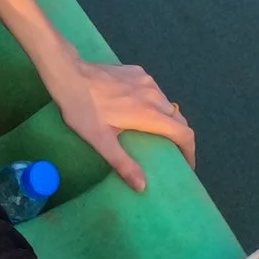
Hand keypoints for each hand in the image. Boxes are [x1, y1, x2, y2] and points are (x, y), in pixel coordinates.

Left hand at [39, 54, 195, 190]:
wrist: (67, 72)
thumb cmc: (82, 108)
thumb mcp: (100, 140)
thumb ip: (123, 163)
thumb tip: (143, 187)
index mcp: (150, 114)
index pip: (185, 134)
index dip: (190, 151)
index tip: (187, 164)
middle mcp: (154, 95)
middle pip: (178, 119)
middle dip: (179, 136)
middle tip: (169, 151)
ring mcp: (146, 80)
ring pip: (167, 103)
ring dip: (167, 118)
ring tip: (156, 132)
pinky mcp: (136, 71)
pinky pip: (154, 90)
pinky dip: (154, 102)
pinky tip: (140, 109)